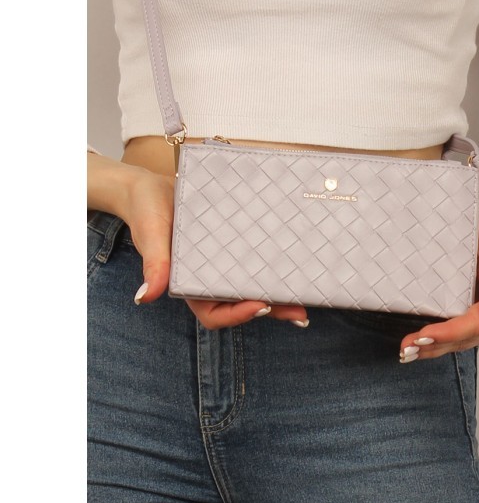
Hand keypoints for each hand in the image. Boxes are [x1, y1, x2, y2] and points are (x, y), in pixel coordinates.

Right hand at [87, 153, 308, 329]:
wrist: (152, 187)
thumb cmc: (147, 211)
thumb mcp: (151, 234)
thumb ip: (153, 264)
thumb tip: (145, 297)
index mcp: (189, 284)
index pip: (215, 313)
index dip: (239, 315)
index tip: (262, 306)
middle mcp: (209, 278)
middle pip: (244, 304)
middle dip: (273, 309)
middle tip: (301, 312)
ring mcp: (224, 262)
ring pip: (254, 284)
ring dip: (280, 292)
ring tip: (308, 294)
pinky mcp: (235, 244)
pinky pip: (256, 258)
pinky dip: (274, 263)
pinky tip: (296, 260)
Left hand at [397, 197, 478, 362]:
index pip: (477, 325)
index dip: (450, 333)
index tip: (423, 336)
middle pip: (468, 338)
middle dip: (436, 345)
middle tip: (406, 349)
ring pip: (463, 342)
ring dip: (435, 349)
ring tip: (407, 352)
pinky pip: (461, 338)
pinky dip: (440, 343)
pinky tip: (420, 347)